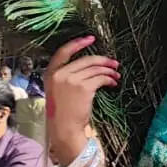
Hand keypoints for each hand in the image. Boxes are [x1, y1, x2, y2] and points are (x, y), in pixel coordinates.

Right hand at [43, 36, 119, 164]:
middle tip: (115, 63)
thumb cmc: (63, 111)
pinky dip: (110, 79)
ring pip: (96, 68)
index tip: (90, 38)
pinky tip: (113, 83)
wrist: (64, 128)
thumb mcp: (57, 89)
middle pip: (86, 59)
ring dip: (109, 71)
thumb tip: (89, 66)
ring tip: (116, 75)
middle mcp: (59, 74)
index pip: (63, 52)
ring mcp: (71, 80)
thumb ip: (66, 76)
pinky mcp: (83, 87)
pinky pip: (101, 78)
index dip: (78, 43)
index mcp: (50, 73)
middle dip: (103, 60)